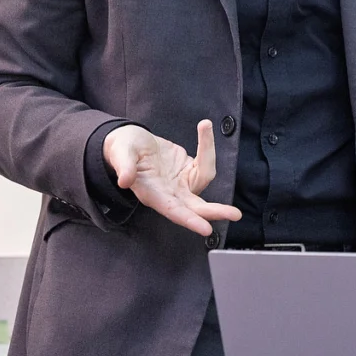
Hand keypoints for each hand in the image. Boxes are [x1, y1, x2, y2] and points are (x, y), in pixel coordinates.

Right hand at [103, 121, 238, 235]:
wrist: (129, 143)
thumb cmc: (122, 151)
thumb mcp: (120, 154)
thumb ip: (124, 167)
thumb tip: (124, 180)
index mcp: (153, 194)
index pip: (174, 211)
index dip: (189, 220)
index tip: (206, 229)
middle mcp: (170, 192)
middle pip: (196, 206)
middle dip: (215, 211)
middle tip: (235, 214)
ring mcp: (181, 181)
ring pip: (203, 179)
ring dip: (209, 158)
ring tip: (203, 126)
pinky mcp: (188, 169)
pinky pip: (203, 160)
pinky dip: (206, 145)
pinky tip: (203, 126)